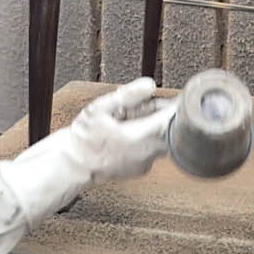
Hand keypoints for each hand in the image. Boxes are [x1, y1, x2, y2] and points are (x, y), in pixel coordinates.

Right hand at [0, 78, 174, 224]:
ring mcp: (145, 164)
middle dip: (164, 115)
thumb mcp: (99, 109)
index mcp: (141, 138)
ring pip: (163, 140)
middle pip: (171, 130)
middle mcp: (148, 154)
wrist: (70, 166)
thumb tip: (150, 84)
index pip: (172, 119)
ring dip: (154, 126)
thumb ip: (127, 96)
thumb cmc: (82, 139)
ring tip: (132, 117)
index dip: (179, 105)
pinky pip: (153, 149)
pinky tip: (129, 132)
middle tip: (149, 104)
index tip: (183, 95)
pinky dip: (147, 137)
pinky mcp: (140, 169)